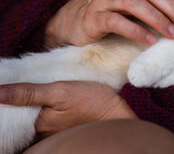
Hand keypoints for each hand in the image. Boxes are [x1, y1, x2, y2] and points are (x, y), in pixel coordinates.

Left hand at [0, 81, 135, 137]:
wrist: (118, 111)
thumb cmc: (92, 101)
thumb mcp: (61, 91)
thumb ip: (30, 93)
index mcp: (39, 123)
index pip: (12, 113)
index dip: (8, 101)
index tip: (10, 86)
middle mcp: (44, 131)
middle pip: (22, 117)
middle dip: (18, 105)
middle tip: (21, 87)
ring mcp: (55, 130)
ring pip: (33, 118)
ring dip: (30, 106)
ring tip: (33, 91)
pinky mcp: (65, 126)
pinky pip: (45, 119)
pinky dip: (42, 109)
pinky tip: (48, 100)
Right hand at [45, 0, 173, 46]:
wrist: (72, 22)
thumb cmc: (110, 13)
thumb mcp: (133, 4)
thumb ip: (154, 4)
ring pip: (135, 2)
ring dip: (158, 19)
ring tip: (173, 35)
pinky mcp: (92, 16)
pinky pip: (117, 21)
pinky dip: (136, 30)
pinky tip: (150, 41)